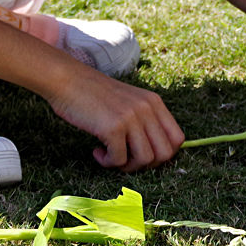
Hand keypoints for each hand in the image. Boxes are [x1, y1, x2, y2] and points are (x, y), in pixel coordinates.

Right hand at [46, 63, 183, 171]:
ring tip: (110, 156)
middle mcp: (147, 108)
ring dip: (126, 166)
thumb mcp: (129, 101)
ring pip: (144, 160)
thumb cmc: (95, 95)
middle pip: (165, 154)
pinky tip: (97, 151)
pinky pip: (119, 160)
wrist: (68, 80)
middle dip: (145, 165)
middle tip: (126, 159)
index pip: (177, 139)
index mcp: (154, 102)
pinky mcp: (113, 127)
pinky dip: (107, 162)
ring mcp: (131, 117)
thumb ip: (145, 119)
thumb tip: (156, 155)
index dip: (163, 154)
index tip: (142, 155)